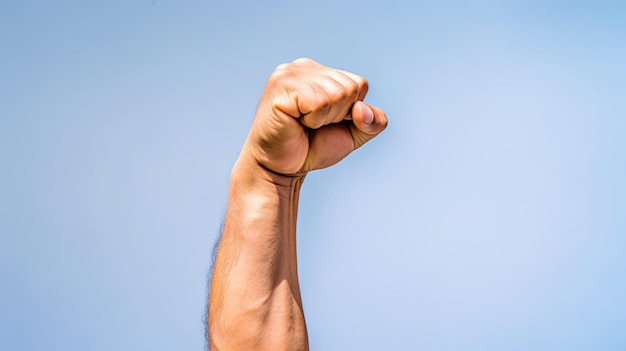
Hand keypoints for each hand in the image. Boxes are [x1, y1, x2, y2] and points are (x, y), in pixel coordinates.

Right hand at [241, 58, 387, 175]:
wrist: (281, 169)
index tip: (325, 122)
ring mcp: (291, 73)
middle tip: (311, 125)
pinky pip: (320, 103)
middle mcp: (304, 66)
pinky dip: (313, 120)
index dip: (349, 112)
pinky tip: (295, 122)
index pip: (359, 84)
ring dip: (324, 119)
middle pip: (350, 88)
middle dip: (337, 116)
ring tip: (302, 123)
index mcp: (320, 72)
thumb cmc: (312, 148)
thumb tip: (362, 109)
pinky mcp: (282, 87)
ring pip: (337, 95)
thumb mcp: (352, 134)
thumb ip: (373, 122)